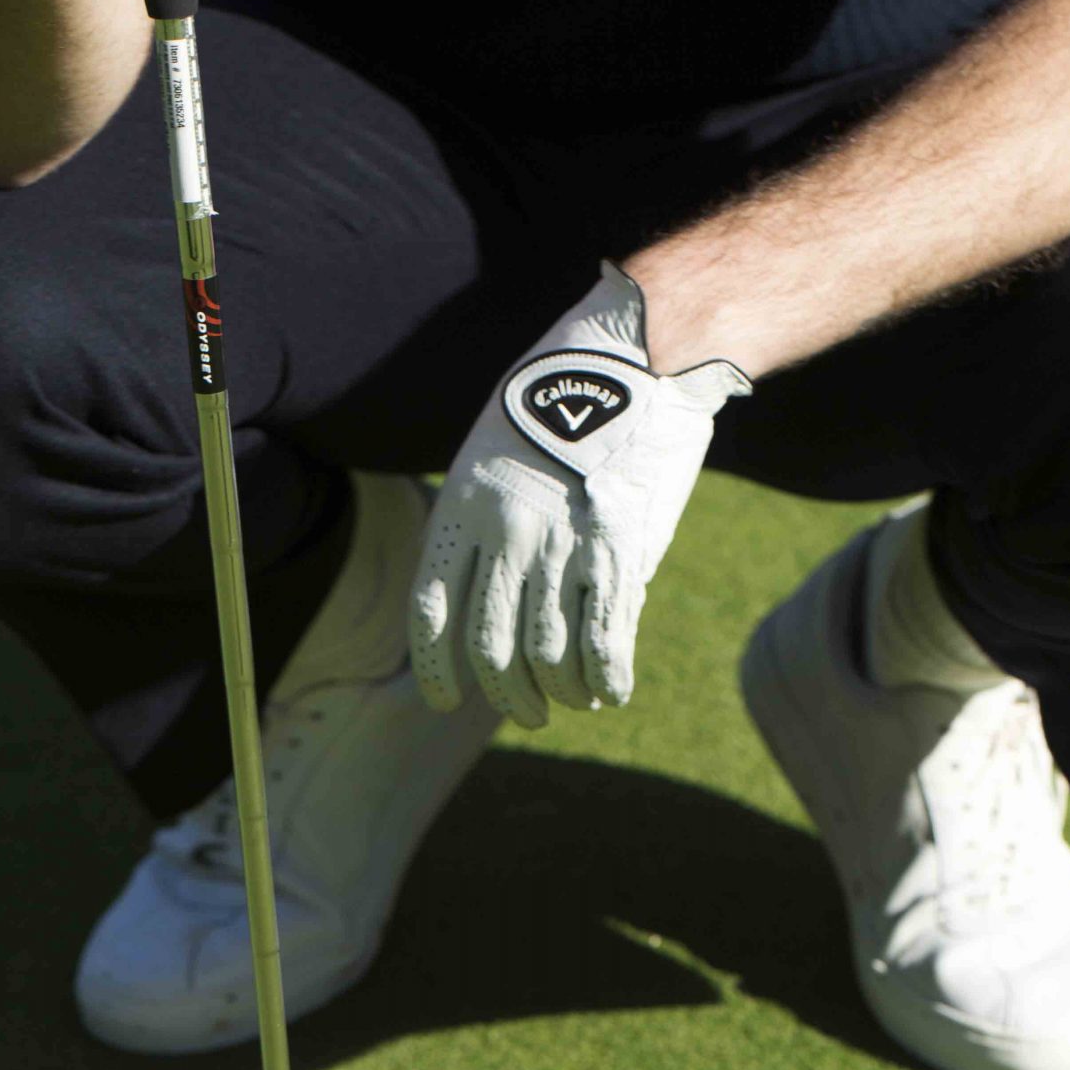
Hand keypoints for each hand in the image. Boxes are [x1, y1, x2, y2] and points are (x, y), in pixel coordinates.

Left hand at [409, 261, 751, 729]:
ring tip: (572, 703)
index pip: (431, 610)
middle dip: (507, 695)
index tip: (445, 700)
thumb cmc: (569, 392)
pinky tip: (611, 692)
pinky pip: (603, 640)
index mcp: (464, 503)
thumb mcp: (499, 445)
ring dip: (559, 694)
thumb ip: (492, 519)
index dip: (435, 667)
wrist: (639, 355)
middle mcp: (506, 532)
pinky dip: (605, 679)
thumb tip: (505, 592)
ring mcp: (562, 544)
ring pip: (547, 654)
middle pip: (491, 646)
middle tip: (527, 714)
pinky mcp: (619, 550)